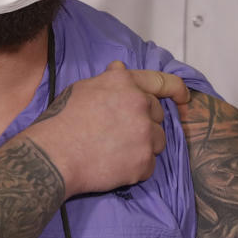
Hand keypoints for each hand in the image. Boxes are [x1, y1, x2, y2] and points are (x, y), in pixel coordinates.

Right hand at [28, 61, 188, 195]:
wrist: (53, 156)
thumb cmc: (62, 121)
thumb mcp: (83, 88)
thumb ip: (109, 80)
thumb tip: (120, 69)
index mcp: (126, 83)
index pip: (162, 81)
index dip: (177, 89)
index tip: (184, 98)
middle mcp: (140, 104)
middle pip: (158, 115)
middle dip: (144, 123)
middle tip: (118, 134)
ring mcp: (144, 134)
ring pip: (158, 141)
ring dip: (143, 147)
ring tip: (114, 151)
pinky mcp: (143, 162)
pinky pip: (149, 166)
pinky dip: (136, 169)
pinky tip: (113, 166)